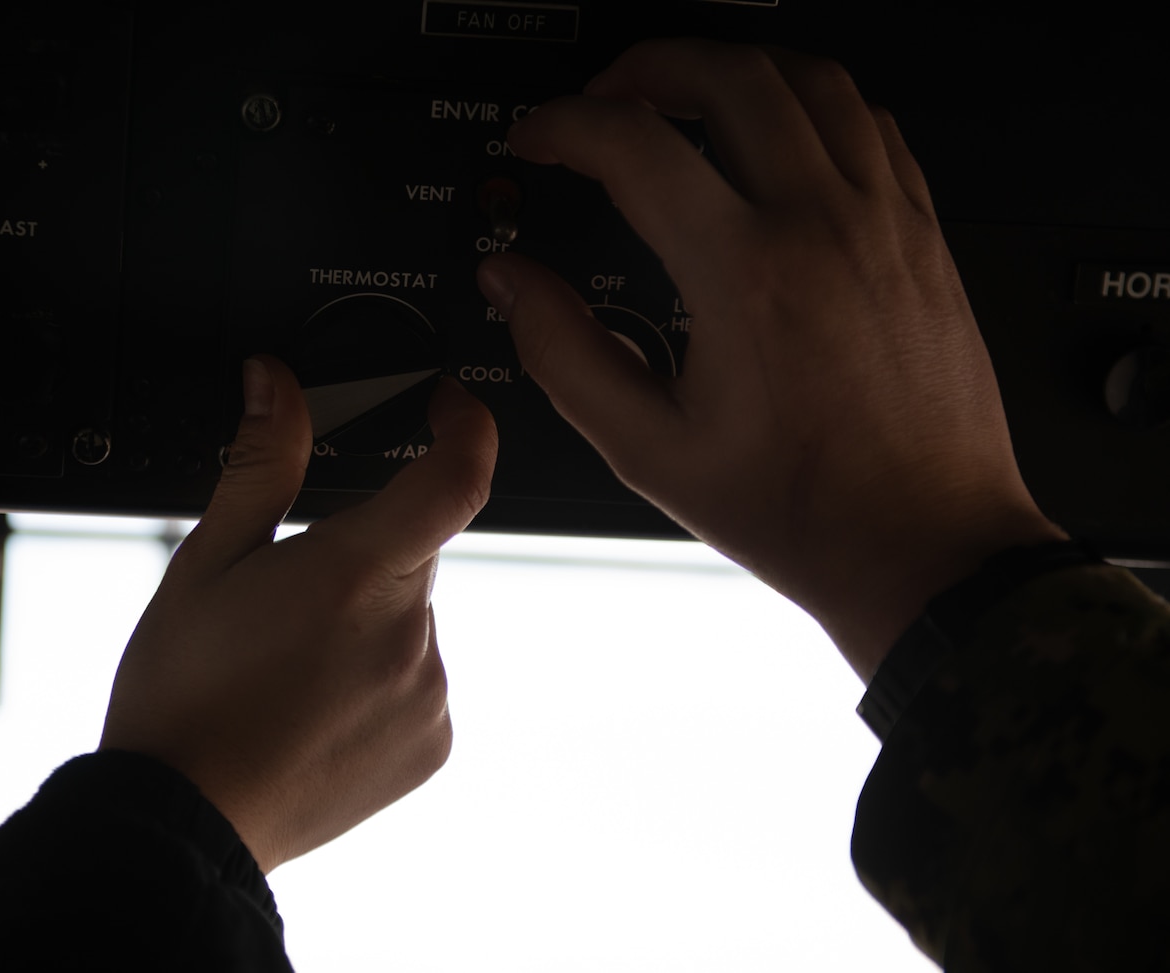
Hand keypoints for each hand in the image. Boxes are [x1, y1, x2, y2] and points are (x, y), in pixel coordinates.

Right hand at [99, 357, 496, 871]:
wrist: (185, 818)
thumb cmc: (183, 695)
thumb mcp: (206, 563)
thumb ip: (261, 463)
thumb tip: (274, 384)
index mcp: (357, 575)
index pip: (458, 478)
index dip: (467, 428)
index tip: (449, 410)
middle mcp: (409, 634)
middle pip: (414, 553)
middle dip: (365, 552)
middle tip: (291, 594)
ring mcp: (427, 694)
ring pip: (413, 619)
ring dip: (369, 620)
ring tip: (291, 665)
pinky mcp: (432, 743)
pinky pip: (419, 681)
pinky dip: (380, 677)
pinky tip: (316, 705)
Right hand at [477, 39, 1064, 676]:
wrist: (924, 546)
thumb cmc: (804, 509)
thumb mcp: (651, 451)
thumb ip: (565, 354)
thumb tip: (513, 286)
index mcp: (742, 274)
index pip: (633, 144)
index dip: (565, 125)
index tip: (540, 139)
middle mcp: (819, 227)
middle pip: (728, 76)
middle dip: (646, 66)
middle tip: (605, 97)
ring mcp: (883, 222)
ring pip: (810, 79)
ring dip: (733, 67)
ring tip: (687, 95)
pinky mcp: (923, 236)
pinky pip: (872, 124)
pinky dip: (812, 105)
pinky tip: (781, 137)